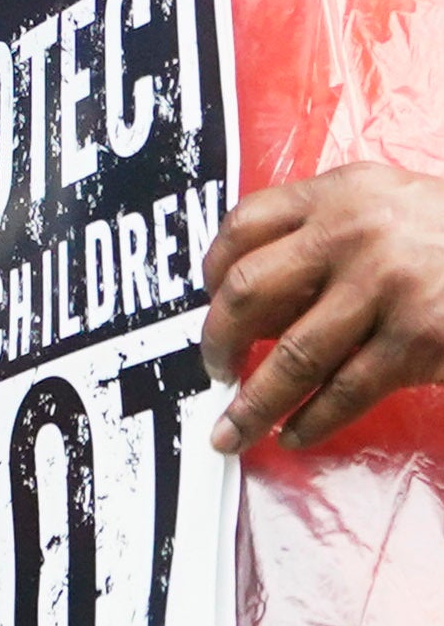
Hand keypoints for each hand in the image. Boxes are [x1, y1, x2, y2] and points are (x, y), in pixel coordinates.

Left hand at [203, 161, 443, 452]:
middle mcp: (355, 233)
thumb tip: (255, 302)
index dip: (211, 270)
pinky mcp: (419, 337)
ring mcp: (387, 286)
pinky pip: (344, 390)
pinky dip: (312, 420)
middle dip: (217, 341)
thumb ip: (325, 234)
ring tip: (234, 430)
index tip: (207, 304)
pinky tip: (295, 433)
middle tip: (213, 370)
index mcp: (342, 192)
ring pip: (291, 356)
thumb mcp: (389, 207)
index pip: (244, 225)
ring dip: (253, 403)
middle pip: (248, 291)